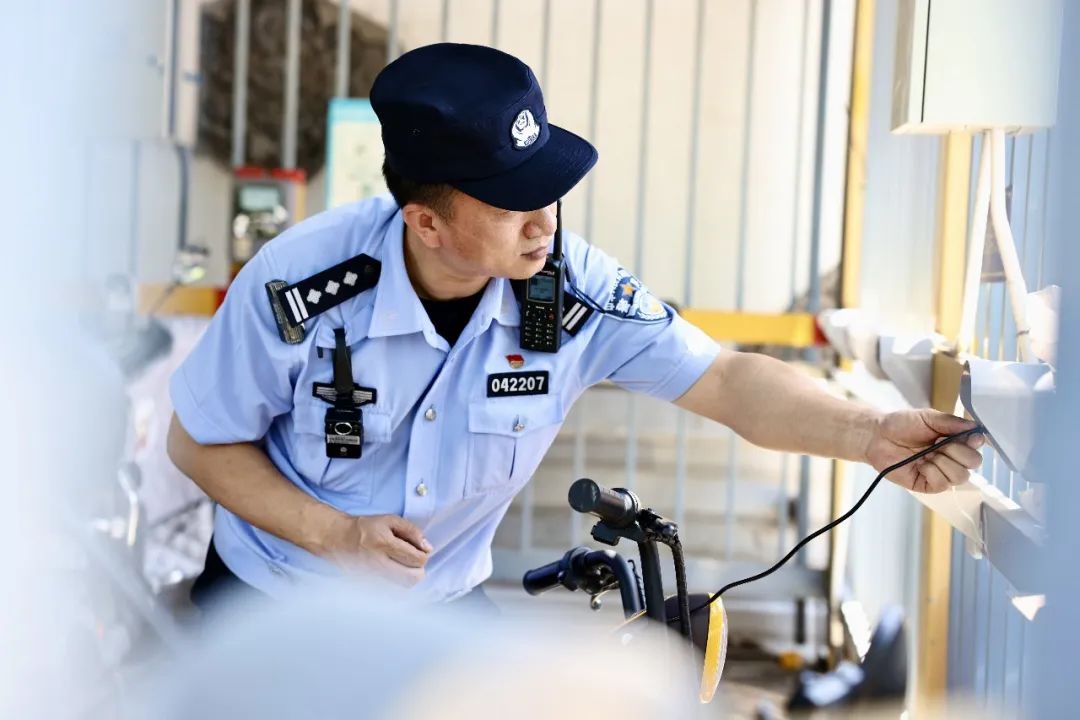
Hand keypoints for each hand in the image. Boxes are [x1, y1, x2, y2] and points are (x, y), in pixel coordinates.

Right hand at [324, 514, 432, 586]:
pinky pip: (392, 591)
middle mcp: (377, 563)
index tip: (419, 549)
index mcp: (384, 543)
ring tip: (404, 566)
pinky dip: (398, 584)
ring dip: (410, 577)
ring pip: (404, 587)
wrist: (338, 539)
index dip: (424, 555)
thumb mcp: (390, 520)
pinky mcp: (367, 585)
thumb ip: (412, 532)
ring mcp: (371, 577)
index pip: (417, 559)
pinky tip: (394, 573)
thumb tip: (428, 548)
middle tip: (413, 560)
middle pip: (413, 578)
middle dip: (419, 569)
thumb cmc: (366, 528)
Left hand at [864, 409, 984, 492]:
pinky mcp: (928, 484)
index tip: (967, 437)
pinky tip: (921, 465)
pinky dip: (932, 472)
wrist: (877, 436)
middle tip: (938, 443)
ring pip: (961, 476)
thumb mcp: (928, 417)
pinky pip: (942, 484)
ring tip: (927, 454)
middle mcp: (952, 457)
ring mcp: (941, 472)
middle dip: (957, 451)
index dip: (975, 442)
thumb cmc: (901, 424)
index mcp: (955, 440)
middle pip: (974, 463)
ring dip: (944, 463)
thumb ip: (952, 422)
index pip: (978, 446)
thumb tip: (976, 428)